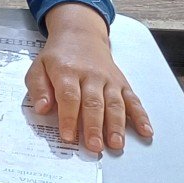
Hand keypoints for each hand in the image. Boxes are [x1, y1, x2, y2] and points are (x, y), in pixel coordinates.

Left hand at [26, 2, 153, 153]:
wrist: (81, 35)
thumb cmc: (58, 57)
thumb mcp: (39, 67)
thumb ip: (38, 88)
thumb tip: (42, 108)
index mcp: (67, 71)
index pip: (69, 96)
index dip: (69, 117)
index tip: (68, 136)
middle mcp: (91, 75)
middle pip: (94, 103)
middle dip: (95, 126)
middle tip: (95, 147)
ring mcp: (109, 80)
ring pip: (115, 103)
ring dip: (117, 125)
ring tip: (116, 144)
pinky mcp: (122, 83)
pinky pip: (133, 100)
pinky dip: (141, 116)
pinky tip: (145, 131)